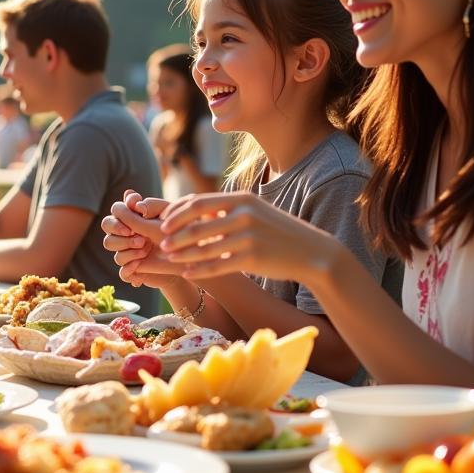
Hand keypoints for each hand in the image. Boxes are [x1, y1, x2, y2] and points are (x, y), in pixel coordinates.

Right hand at [100, 190, 176, 287]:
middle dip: (118, 229)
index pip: (116, 211)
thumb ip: (149, 206)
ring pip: (112, 247)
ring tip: (145, 250)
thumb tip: (132, 199)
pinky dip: (128, 269)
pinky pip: (122, 272)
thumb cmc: (179, 231)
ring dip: (126, 248)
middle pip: (107, 227)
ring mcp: (128, 252)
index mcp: (132, 218)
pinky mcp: (134, 270)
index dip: (121, 213)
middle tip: (136, 233)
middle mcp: (126, 234)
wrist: (188, 257)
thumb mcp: (168, 215)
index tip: (140, 215)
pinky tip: (139, 265)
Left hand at [159, 191, 334, 281]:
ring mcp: (248, 236)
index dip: (176, 213)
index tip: (164, 222)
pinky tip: (187, 273)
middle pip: (196, 224)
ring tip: (169, 258)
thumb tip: (193, 209)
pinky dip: (199, 270)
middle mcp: (243, 214)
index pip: (198, 202)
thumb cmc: (276, 231)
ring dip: (182, 253)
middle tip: (161, 242)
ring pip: (204, 246)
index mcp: (241, 199)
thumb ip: (226, 209)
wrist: (312, 251)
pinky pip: (218, 265)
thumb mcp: (254, 211)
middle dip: (175, 234)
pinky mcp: (252, 258)